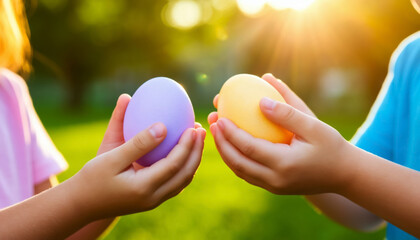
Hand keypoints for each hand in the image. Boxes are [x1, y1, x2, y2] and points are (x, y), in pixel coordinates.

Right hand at [68, 95, 205, 220]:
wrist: (81, 204)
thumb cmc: (92, 177)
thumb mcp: (111, 157)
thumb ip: (138, 143)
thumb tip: (163, 126)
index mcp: (144, 187)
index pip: (174, 165)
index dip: (187, 145)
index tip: (193, 127)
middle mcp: (153, 197)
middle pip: (185, 174)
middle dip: (197, 151)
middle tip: (201, 130)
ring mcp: (153, 201)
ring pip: (182, 181)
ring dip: (192, 159)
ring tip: (196, 139)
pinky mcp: (151, 200)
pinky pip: (175, 183)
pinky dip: (183, 167)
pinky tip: (182, 152)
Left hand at [209, 74, 351, 194]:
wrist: (345, 175)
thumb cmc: (331, 146)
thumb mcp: (314, 125)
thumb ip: (287, 113)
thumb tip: (261, 100)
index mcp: (284, 164)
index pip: (248, 147)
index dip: (230, 132)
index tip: (219, 116)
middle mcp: (275, 180)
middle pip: (237, 162)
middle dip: (221, 142)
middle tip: (212, 122)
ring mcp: (274, 187)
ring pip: (240, 171)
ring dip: (226, 152)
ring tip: (218, 132)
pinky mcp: (274, 188)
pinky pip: (248, 174)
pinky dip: (236, 160)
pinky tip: (232, 144)